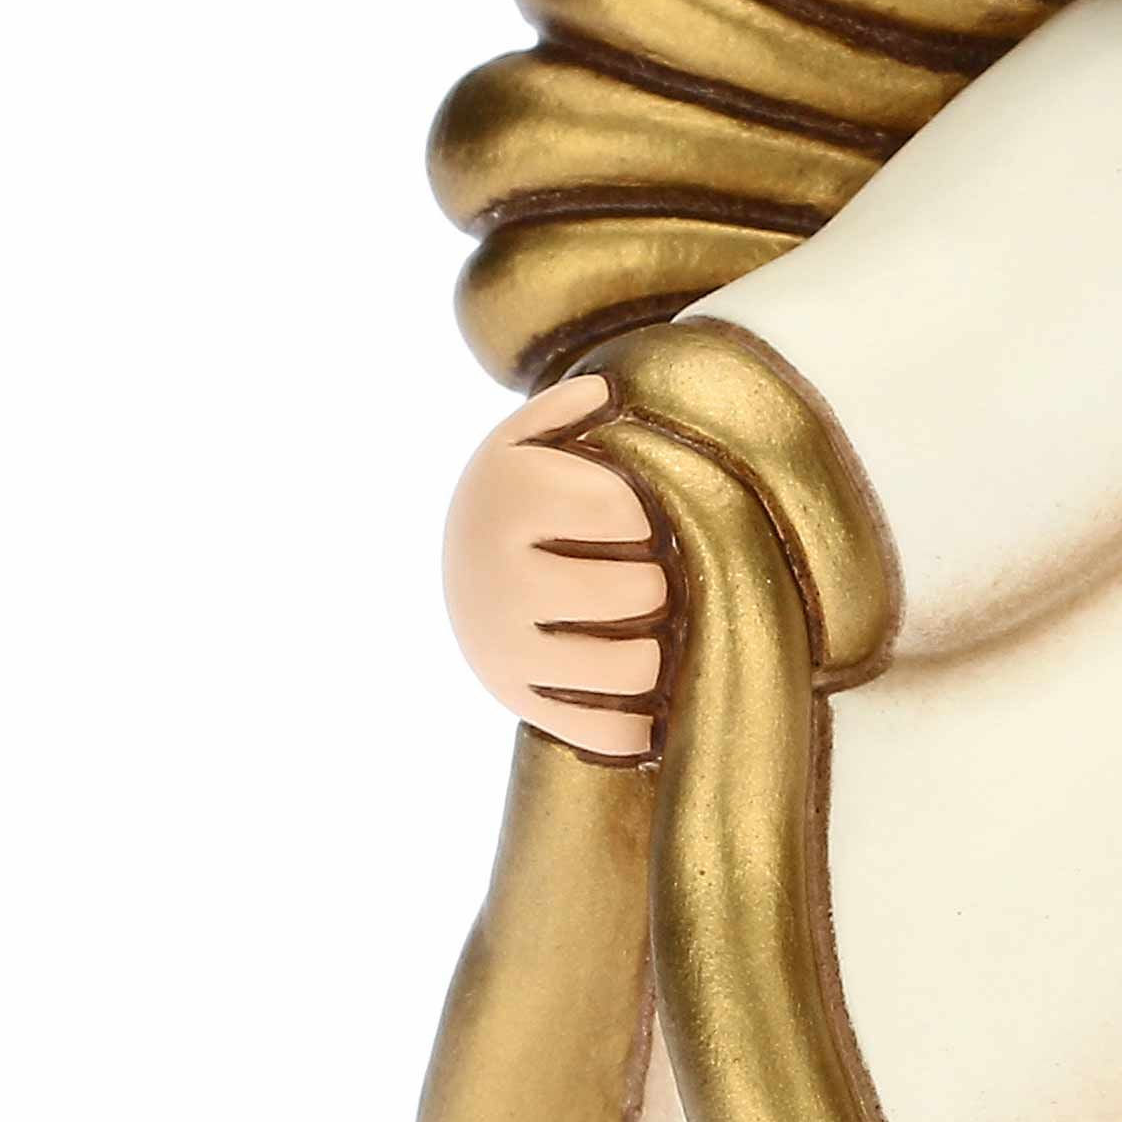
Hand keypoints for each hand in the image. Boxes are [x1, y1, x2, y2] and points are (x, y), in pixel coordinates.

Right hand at [441, 375, 669, 760]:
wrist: (462, 570)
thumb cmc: (523, 494)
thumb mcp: (534, 435)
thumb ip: (572, 405)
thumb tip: (610, 390)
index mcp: (511, 495)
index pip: (628, 510)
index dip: (652, 514)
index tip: (640, 517)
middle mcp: (498, 576)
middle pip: (640, 592)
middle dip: (659, 583)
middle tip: (649, 578)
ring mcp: (505, 647)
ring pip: (632, 666)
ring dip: (656, 649)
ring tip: (646, 630)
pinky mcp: (518, 701)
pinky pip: (607, 731)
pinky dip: (638, 721)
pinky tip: (642, 693)